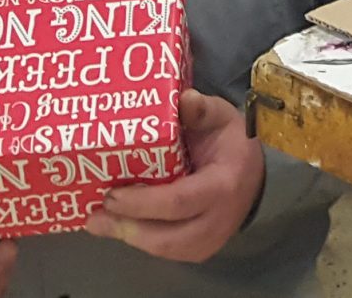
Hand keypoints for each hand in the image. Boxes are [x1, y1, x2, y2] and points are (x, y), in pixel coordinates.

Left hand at [86, 90, 265, 263]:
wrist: (256, 177)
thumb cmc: (232, 144)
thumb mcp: (222, 118)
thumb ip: (202, 109)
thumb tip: (183, 100)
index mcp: (222, 185)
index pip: (179, 201)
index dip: (143, 203)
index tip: (111, 194)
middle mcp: (218, 220)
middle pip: (167, 237)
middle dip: (127, 228)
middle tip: (95, 215)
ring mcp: (211, 241)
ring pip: (164, 250)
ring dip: (128, 237)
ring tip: (98, 223)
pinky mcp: (200, 250)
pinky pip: (167, 252)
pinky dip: (140, 240)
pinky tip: (118, 227)